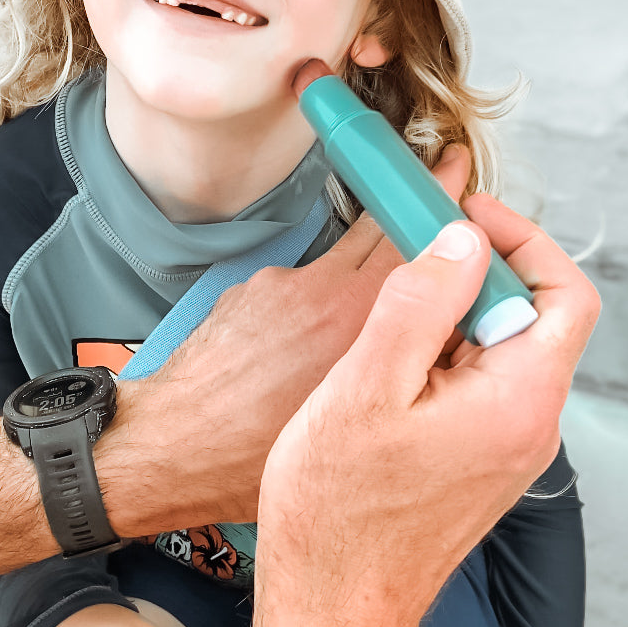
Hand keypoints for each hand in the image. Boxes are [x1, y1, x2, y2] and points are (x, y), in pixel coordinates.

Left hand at [100, 146, 471, 536]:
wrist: (172, 444)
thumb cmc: (253, 454)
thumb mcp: (349, 423)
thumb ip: (393, 373)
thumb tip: (431, 347)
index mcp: (357, 324)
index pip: (415, 246)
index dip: (439, 205)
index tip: (454, 172)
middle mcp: (323, 292)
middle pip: (382, 231)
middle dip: (411, 205)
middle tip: (437, 177)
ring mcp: (284, 284)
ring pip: (342, 255)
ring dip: (367, 253)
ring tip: (375, 286)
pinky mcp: (253, 287)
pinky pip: (301, 279)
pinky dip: (317, 293)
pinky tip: (312, 333)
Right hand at [256, 194, 599, 626]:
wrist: (331, 607)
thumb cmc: (338, 516)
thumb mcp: (364, 389)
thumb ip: (420, 304)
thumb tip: (460, 241)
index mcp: (518, 402)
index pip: (565, 294)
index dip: (521, 240)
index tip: (464, 217)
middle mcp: (528, 426)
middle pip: (531, 315)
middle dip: (472, 273)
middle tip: (411, 253)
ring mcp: (506, 448)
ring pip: (498, 349)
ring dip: (450, 315)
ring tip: (386, 316)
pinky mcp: (477, 462)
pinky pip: (476, 385)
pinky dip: (440, 356)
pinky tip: (385, 367)